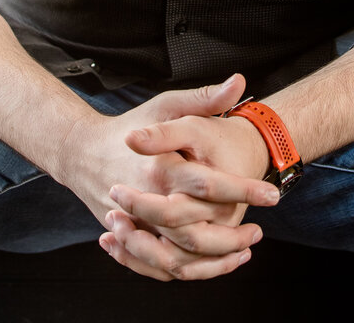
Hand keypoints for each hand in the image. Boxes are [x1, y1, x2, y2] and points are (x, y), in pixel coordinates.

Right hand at [63, 74, 277, 280]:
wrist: (82, 153)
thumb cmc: (130, 126)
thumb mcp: (166, 105)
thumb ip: (203, 99)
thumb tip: (239, 82)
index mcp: (160, 167)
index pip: (208, 184)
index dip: (243, 191)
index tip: (272, 196)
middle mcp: (148, 201)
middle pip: (195, 232)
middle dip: (232, 237)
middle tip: (259, 231)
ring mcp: (136, 225)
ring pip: (179, 260)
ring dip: (216, 262)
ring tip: (244, 250)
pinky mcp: (130, 240)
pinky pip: (161, 268)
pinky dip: (190, 272)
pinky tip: (215, 263)